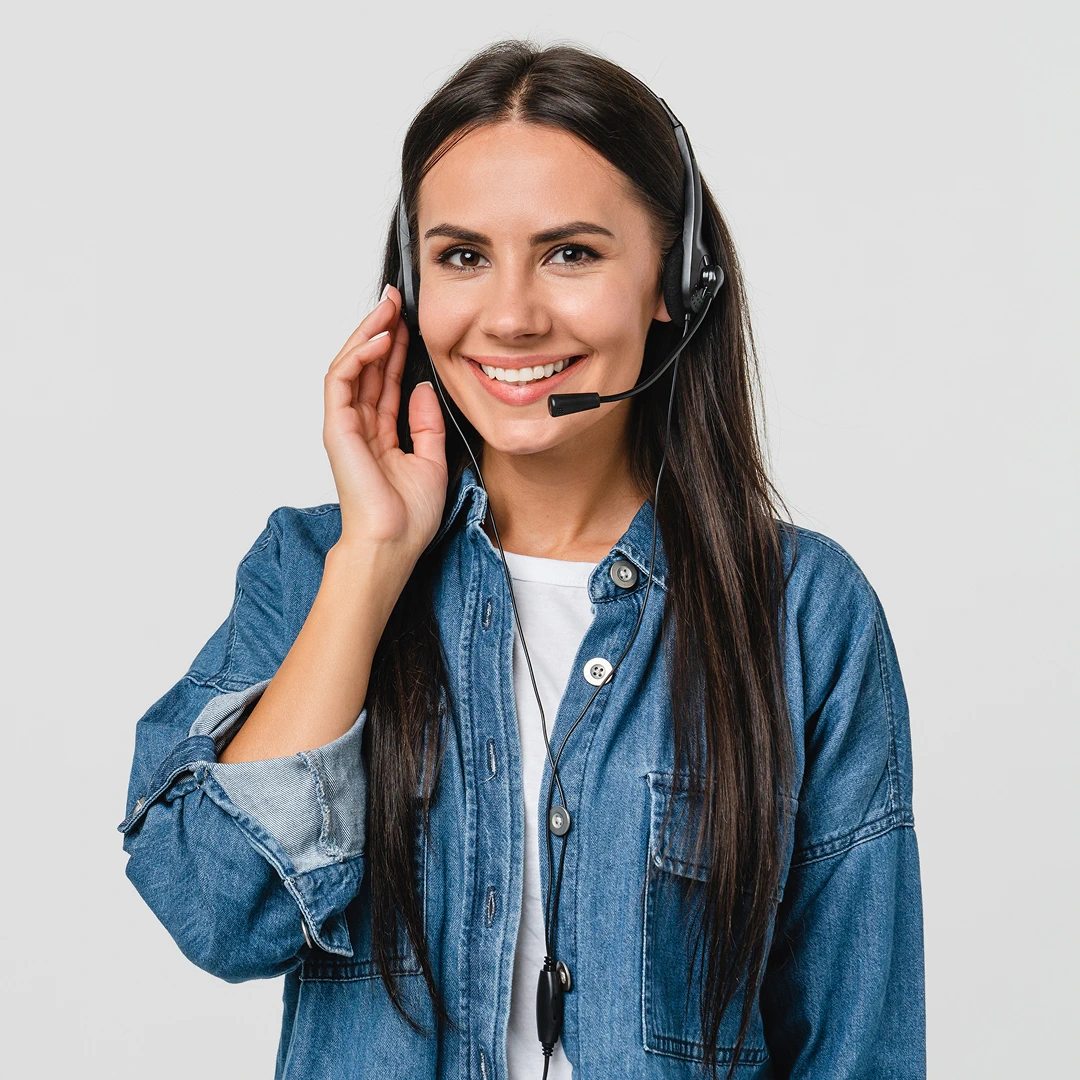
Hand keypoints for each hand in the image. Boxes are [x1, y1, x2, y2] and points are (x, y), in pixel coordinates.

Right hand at [323, 284, 446, 559]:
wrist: (392, 544)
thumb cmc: (408, 517)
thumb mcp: (431, 461)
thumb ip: (425, 424)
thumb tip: (422, 387)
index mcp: (380, 434)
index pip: (386, 380)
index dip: (398, 349)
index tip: (412, 322)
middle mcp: (359, 426)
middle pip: (367, 367)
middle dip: (381, 330)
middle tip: (396, 299)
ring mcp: (345, 426)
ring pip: (351, 366)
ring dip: (368, 333)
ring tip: (388, 308)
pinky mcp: (336, 428)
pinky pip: (343, 380)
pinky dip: (359, 356)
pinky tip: (381, 338)